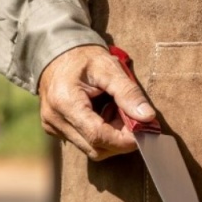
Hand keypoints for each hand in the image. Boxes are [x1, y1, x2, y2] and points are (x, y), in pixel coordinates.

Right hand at [38, 44, 155, 160]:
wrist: (57, 52)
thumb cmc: (84, 57)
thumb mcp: (109, 67)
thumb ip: (128, 92)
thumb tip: (147, 117)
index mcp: (65, 102)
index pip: (97, 136)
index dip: (124, 139)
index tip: (143, 131)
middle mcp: (55, 119)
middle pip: (95, 148)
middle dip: (120, 139)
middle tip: (133, 119)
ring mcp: (53, 127)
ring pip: (91, 148)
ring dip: (112, 137)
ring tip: (117, 112)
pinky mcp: (56, 130)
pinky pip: (84, 142)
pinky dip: (101, 135)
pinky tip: (105, 115)